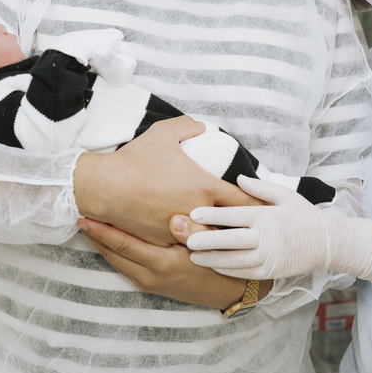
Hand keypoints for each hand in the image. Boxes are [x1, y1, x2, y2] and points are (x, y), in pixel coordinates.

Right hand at [73, 117, 258, 246]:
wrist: (104, 187)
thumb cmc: (135, 159)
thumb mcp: (164, 133)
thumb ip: (186, 127)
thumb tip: (200, 126)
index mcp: (204, 187)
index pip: (243, 201)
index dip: (257, 205)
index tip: (267, 210)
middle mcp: (197, 212)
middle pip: (230, 227)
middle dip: (241, 228)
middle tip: (253, 228)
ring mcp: (181, 232)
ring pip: (209, 240)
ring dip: (217, 238)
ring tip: (230, 241)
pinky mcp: (163, 244)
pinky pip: (183, 246)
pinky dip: (191, 244)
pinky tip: (197, 245)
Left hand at [78, 217, 263, 308]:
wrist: (232, 292)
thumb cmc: (223, 263)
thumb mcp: (212, 247)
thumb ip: (194, 231)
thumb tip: (173, 218)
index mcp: (163, 263)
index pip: (123, 244)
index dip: (101, 230)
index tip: (84, 215)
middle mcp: (151, 275)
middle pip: (113, 253)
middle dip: (94, 235)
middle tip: (79, 214)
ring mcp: (150, 282)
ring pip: (116, 262)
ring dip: (101, 244)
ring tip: (88, 225)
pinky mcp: (152, 285)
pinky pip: (125, 267)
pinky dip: (113, 253)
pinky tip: (109, 241)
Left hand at [187, 176, 371, 280]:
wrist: (327, 243)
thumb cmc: (304, 215)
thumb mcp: (286, 195)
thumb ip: (260, 187)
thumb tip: (237, 178)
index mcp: (266, 216)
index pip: (234, 216)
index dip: (212, 215)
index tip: (193, 213)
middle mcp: (265, 238)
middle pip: (229, 240)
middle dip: (206, 240)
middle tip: (185, 240)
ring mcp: (267, 257)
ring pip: (233, 260)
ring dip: (211, 259)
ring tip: (192, 256)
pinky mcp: (269, 272)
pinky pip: (243, 273)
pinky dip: (226, 270)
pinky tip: (212, 266)